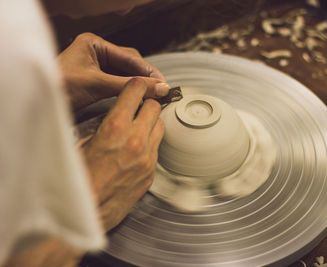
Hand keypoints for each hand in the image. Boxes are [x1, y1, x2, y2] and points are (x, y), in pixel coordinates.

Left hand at [57, 32, 168, 110]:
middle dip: (144, 78)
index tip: (163, 84)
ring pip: (125, 75)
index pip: (129, 57)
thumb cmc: (58, 88)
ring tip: (153, 95)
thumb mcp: (97, 85)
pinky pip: (117, 83)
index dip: (148, 72)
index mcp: (94, 44)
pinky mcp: (94, 80)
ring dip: (138, 85)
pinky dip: (128, 91)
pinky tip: (137, 98)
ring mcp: (95, 66)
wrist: (38, 104)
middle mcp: (96, 52)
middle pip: (129, 64)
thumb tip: (158, 88)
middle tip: (160, 91)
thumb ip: (129, 86)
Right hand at [81, 77, 163, 230]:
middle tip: (138, 107)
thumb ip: (101, 128)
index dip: (136, 86)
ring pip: (160, 127)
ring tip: (138, 128)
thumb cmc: (77, 181)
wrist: (86, 213)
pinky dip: (149, 144)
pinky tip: (135, 151)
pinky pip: (156, 149)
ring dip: (151, 124)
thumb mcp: (81, 145)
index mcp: (114, 129)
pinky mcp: (151, 174)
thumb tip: (111, 119)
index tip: (136, 86)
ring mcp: (147, 159)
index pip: (135, 93)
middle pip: (154, 108)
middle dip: (146, 104)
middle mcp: (135, 141)